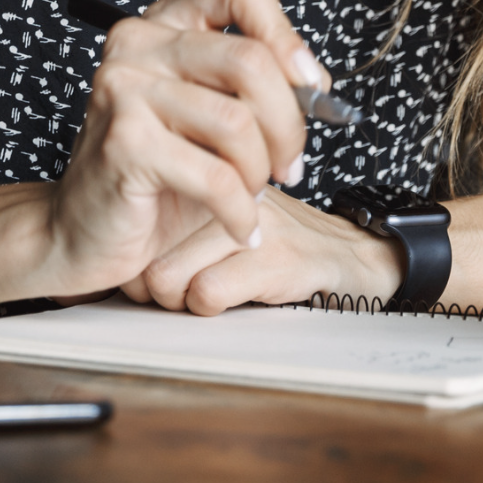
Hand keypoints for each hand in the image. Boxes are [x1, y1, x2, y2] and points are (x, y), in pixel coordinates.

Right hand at [36, 0, 330, 298]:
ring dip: (260, 172)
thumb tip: (317, 83)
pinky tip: (240, 225)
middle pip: (252, 60)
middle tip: (288, 165)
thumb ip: (258, 87)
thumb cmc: (157, 176)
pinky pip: (216, 176)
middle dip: (288, 123)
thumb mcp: (213, 116)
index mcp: (166, 23)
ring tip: (252, 196)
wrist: (83, 233)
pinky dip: (240, 210)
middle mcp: (139, 43)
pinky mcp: (124, 143)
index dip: (286, 32)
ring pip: (238, 121)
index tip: (309, 84)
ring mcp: (124, 88)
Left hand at [119, 187, 403, 315]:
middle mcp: (231, 191)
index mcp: (216, 175)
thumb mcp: (230, 222)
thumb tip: (125, 265)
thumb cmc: (284, 244)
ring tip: (206, 296)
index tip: (158, 273)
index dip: (141, 259)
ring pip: (168, 276)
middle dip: (155, 289)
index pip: (144, 214)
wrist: (358, 256)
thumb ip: (183, 228)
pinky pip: (207, 293)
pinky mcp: (277, 257)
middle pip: (147, 252)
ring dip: (180, 302)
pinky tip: (234, 299)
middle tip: (181, 292)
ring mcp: (254, 223)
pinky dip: (209, 308)